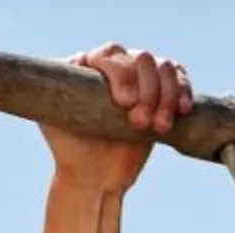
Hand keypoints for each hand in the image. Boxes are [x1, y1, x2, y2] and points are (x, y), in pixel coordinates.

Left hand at [46, 44, 188, 191]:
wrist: (94, 178)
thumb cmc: (70, 150)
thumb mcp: (51, 119)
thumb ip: (53, 93)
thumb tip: (65, 67)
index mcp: (90, 66)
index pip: (111, 53)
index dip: (121, 73)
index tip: (124, 103)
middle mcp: (117, 68)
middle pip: (142, 58)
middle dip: (147, 89)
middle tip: (140, 122)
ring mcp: (141, 81)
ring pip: (165, 67)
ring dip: (166, 95)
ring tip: (158, 126)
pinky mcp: (162, 97)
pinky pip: (180, 81)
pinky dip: (183, 93)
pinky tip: (181, 111)